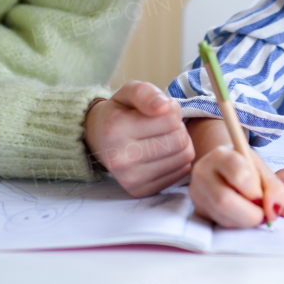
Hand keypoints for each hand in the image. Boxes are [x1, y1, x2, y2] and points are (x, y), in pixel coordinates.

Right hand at [83, 81, 193, 197]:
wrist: (99, 139)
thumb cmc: (120, 112)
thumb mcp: (129, 92)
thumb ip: (146, 92)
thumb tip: (165, 106)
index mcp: (116, 128)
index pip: (171, 117)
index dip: (171, 109)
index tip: (159, 111)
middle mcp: (120, 158)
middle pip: (180, 139)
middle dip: (177, 127)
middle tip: (163, 125)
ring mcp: (130, 178)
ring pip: (184, 156)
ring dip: (181, 143)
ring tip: (163, 137)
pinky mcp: (141, 190)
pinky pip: (181, 173)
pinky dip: (178, 160)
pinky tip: (162, 153)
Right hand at [189, 140, 283, 228]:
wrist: (222, 168)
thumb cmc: (244, 167)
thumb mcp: (261, 170)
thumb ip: (274, 187)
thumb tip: (274, 209)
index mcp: (221, 155)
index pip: (238, 173)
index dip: (254, 191)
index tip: (264, 197)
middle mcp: (203, 172)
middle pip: (225, 200)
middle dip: (250, 213)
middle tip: (263, 214)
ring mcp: (197, 191)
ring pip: (222, 215)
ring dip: (245, 220)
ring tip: (254, 213)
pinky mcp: (199, 208)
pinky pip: (220, 222)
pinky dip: (237, 223)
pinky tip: (242, 214)